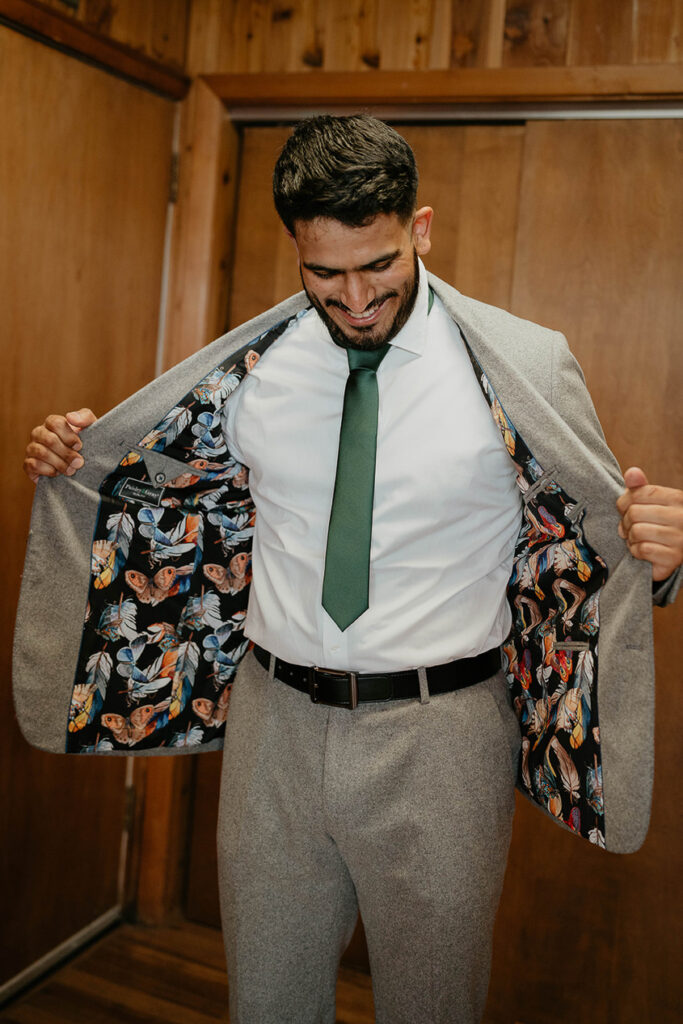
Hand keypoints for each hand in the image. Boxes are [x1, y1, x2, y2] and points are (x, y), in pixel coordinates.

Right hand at [23, 409, 97, 483]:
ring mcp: (32, 448)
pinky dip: (48, 471)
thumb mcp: (91, 429)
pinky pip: (33, 465)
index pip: (55, 423)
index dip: (69, 436)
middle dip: (66, 453)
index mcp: (52, 423)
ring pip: (41, 453)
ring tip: (71, 470)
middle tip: (79, 463)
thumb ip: (85, 417)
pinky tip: (58, 473)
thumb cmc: (85, 445)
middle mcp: (39, 433)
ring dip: (60, 463)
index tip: (79, 446)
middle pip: (49, 439)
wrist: (82, 468)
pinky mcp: (28, 464)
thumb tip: (70, 417)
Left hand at [616, 467, 682, 581]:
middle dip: (625, 522)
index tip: (624, 510)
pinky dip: (636, 551)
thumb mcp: (653, 503)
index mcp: (677, 498)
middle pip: (634, 513)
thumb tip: (632, 472)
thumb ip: (640, 488)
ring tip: (636, 539)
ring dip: (630, 538)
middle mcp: (682, 516)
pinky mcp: (674, 557)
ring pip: (637, 531)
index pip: (639, 493)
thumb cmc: (661, 524)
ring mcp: (680, 538)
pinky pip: (643, 549)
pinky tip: (641, 551)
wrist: (677, 551)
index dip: (624, 502)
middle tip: (628, 528)